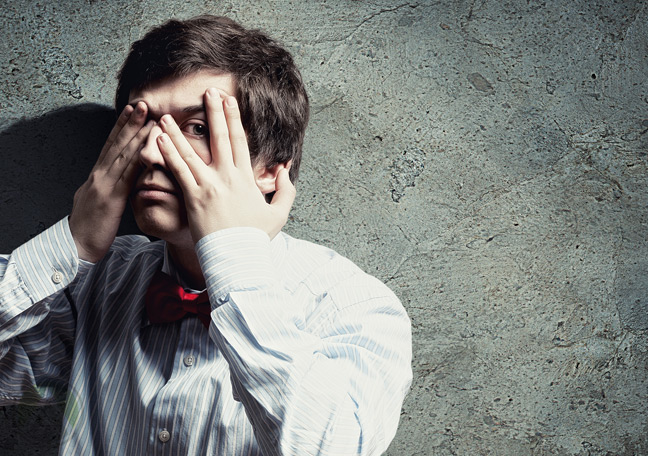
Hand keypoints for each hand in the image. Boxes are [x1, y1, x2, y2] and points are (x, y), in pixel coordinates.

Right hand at [69, 102, 152, 261]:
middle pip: (116, 144)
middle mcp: (99, 176)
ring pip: (122, 154)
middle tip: (142, 103)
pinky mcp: (111, 199)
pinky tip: (147, 148)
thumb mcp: (100, 202)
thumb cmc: (90, 228)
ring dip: (135, 134)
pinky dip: (137, 160)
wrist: (75, 247)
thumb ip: (109, 188)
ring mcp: (104, 185)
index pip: (111, 146)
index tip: (132, 110)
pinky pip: (126, 176)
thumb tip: (117, 181)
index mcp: (97, 176)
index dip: (121, 127)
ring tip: (147, 116)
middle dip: (130, 122)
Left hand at [156, 88, 294, 242]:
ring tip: (166, 116)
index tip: (229, 101)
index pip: (240, 141)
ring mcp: (209, 186)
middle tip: (207, 92)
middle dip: (213, 113)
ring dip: (177, 132)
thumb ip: (285, 189)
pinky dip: (168, 154)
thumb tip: (284, 169)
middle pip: (219, 138)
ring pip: (192, 152)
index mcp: (246, 178)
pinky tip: (158, 140)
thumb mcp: (279, 214)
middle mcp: (228, 177)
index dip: (233, 119)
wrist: (238, 257)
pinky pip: (178, 171)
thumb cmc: (256, 238)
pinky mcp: (193, 197)